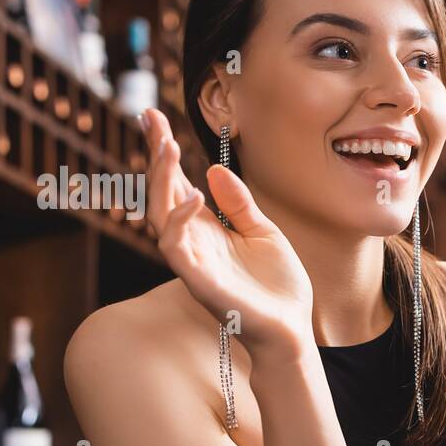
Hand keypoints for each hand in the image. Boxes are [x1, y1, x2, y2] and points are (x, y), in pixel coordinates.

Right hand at [140, 108, 314, 362]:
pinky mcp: (199, 282)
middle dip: (156, 157)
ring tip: (167, 147)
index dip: (165, 152)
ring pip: (161, 216)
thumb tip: (213, 170)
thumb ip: (240, 203)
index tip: (154, 116)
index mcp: (208, 229)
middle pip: (162, 193)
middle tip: (152, 120)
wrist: (292, 329)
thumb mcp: (264, 232)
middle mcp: (193, 243)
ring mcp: (193, 262)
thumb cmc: (278, 285)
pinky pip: (177, 249)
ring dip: (161, 181)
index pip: (178, 184)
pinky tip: (193, 197)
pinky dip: (180, 222)